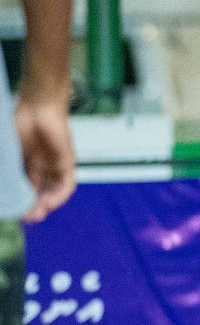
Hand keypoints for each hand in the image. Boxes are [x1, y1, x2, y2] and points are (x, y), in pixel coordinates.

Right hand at [13, 90, 74, 223]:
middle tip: (25, 219)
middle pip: (39, 193)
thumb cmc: (19, 122)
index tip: (13, 213)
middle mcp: (42, 166)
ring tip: (35, 216)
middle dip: (32, 208)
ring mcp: (55, 164)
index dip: (20, 201)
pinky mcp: (68, 161)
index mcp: (26, 163)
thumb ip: (7, 168)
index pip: (24, 188)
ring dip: (45, 206)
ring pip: (53, 192)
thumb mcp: (9, 152)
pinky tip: (48, 205)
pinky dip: (58, 197)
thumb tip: (3, 185)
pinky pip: (66, 184)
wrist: (38, 104)